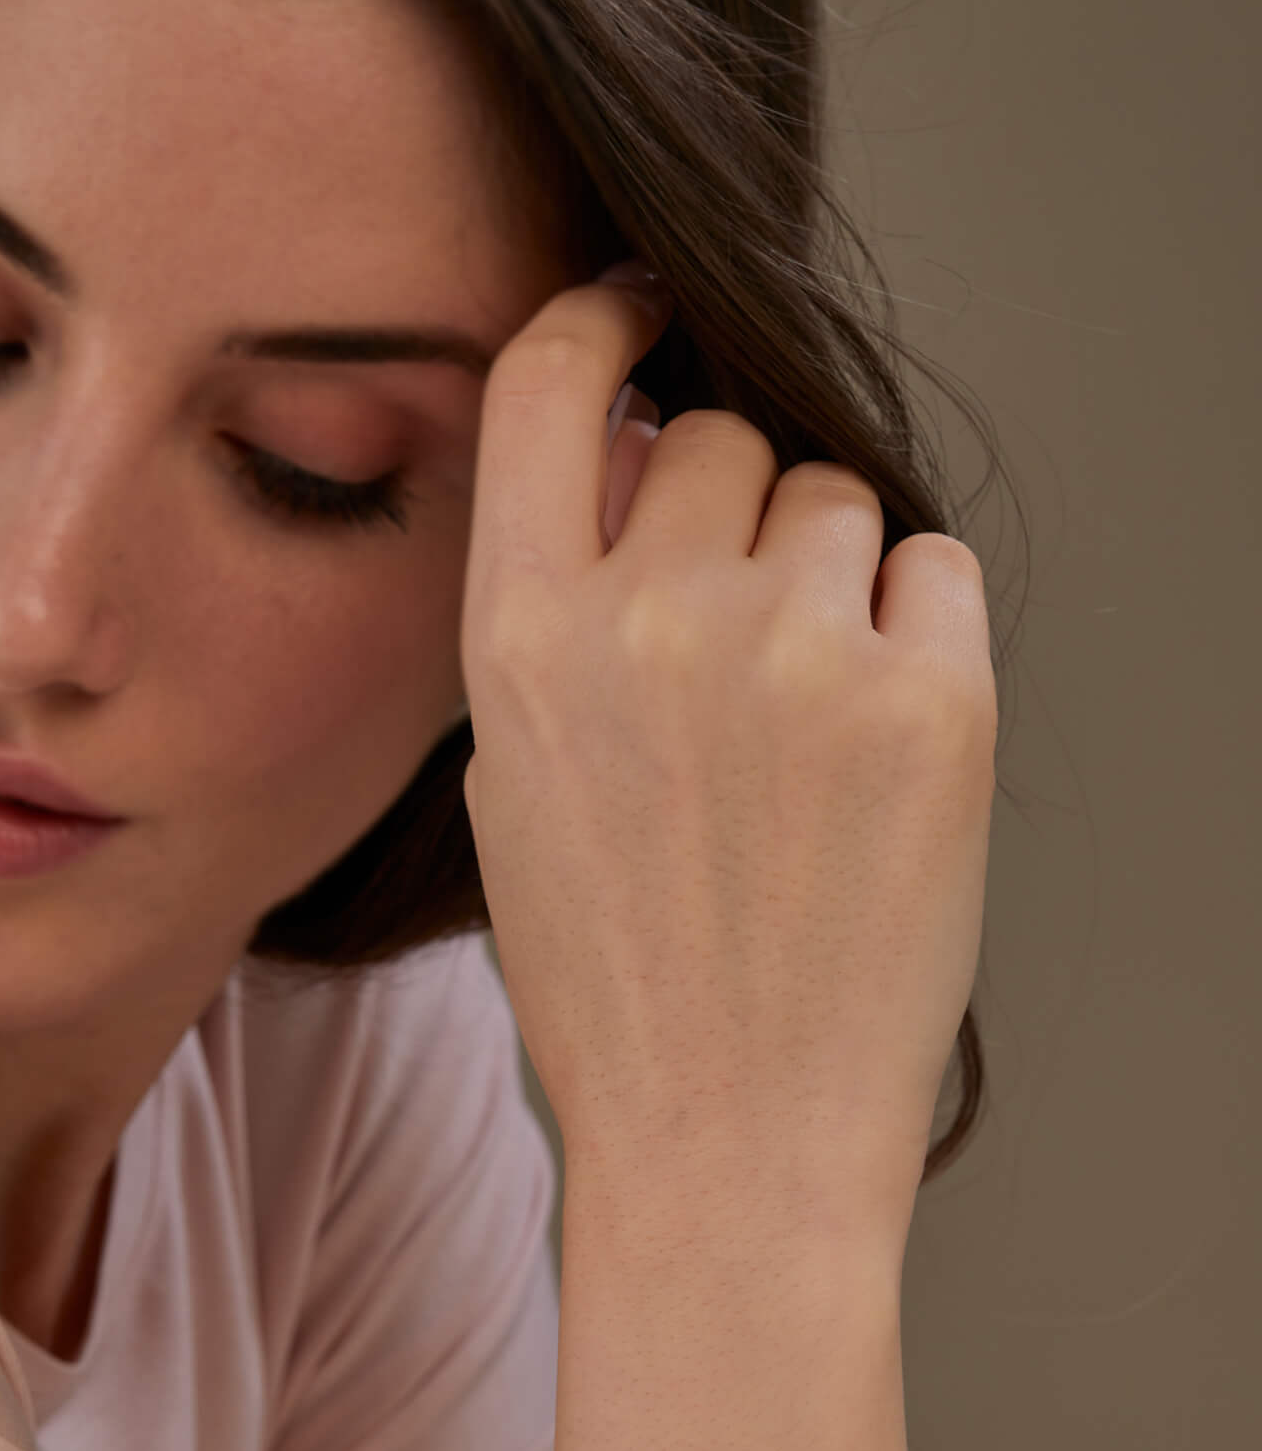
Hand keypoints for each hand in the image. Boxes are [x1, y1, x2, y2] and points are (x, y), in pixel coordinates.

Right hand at [460, 270, 996, 1245]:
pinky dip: (911, 629)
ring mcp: (801, 654)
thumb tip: (623, 460)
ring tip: (800, 726)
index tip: (642, 312)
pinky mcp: (934, 700)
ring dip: (823, 574)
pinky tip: (872, 745)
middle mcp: (654, 619)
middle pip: (717, 439)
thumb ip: (552, 617)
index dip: (602, 321)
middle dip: (726, 510)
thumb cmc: (617, 984)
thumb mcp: (516, 788)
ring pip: (833, 498)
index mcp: (521, 641)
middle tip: (733, 644)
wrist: (728, 1138)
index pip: (549, 379)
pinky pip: (933, 568)